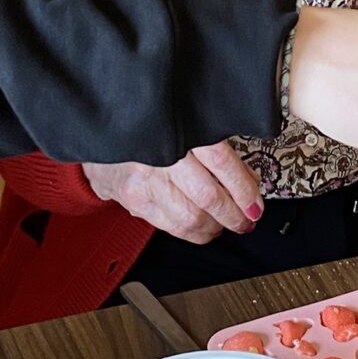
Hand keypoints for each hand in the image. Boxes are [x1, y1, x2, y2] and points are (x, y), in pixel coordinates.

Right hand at [82, 143, 261, 243]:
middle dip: (235, 214)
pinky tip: (204, 227)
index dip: (244, 189)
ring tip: (228, 224)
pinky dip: (195, 232)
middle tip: (248, 218)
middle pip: (208, 196)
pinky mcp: (135, 201)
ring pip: (191, 218)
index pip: (221, 163)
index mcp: (178, 131)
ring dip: (217, 227)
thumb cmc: (147, 127)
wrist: (101, 132)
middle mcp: (161, 157)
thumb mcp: (183, 126)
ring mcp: (145, 181)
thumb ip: (214, 149)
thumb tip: (248, 179)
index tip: (256, 203)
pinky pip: (172, 227)